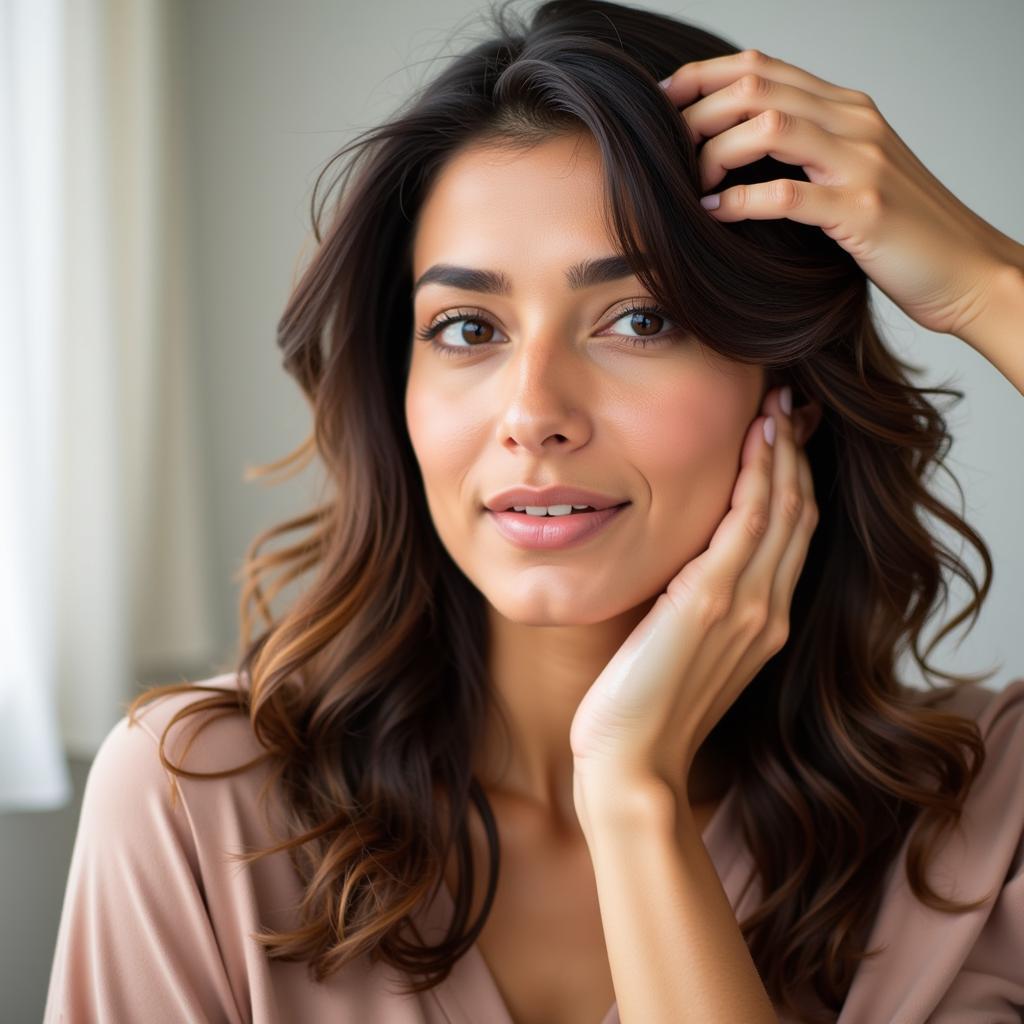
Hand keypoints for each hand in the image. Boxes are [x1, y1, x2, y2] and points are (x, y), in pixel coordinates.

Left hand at [569, 386, 820, 811]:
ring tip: (775, 406)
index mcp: (765, 624)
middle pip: (797, 514)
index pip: (790, 536)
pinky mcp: (714, 601)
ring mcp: (749, 606)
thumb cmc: (645, 712)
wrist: (633, 765)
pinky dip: (759, 477)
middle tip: (785, 403)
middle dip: (794, 455)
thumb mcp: (683, 651)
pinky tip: (757, 441)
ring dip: (781, 453)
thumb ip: (697, 609)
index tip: (782, 436)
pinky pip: (749, 522)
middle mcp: (769, 611)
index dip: (792, 482)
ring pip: (782, 509)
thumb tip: (684, 568)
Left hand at [660, 49, 1023, 338]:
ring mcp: (861, 165)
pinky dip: (740, 202)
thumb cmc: (901, 232)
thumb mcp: (851, 175)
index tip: (662, 105)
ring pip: (769, 127)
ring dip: (715, 153)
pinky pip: (786, 196)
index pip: (762, 66)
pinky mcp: (862, 213)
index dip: (701, 77)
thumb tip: (735, 151)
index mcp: (847, 108)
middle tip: (668, 153)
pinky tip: (715, 215)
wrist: (966, 271)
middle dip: (697, 115)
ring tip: (693, 184)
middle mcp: (854, 123)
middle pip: (755, 87)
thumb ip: (806, 153)